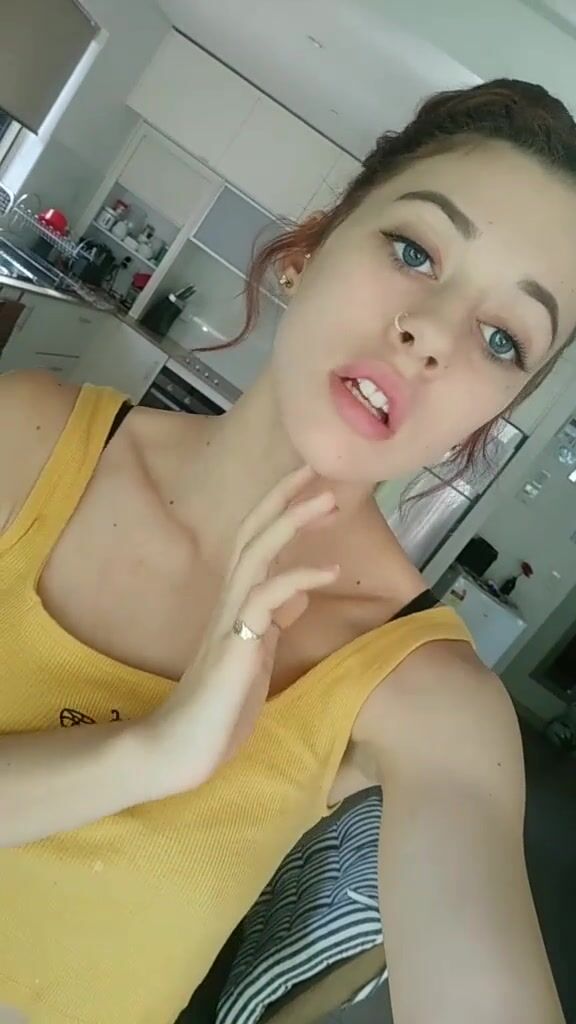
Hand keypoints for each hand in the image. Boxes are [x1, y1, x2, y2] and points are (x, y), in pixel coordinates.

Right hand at [144, 466, 338, 795]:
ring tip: (329, 499)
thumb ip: (272, 625)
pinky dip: (299, 576)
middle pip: (254, 532)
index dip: (281, 508)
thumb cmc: (219, 709)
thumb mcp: (257, 658)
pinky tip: (329, 570)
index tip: (312, 481)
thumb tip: (297, 597)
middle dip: (286, 496)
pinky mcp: (237, 642)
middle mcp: (231, 601)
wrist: (181, 748)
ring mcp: (231, 618)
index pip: (257, 541)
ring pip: (258, 552)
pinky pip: (268, 597)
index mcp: (236, 603)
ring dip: (293, 520)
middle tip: (320, 466)